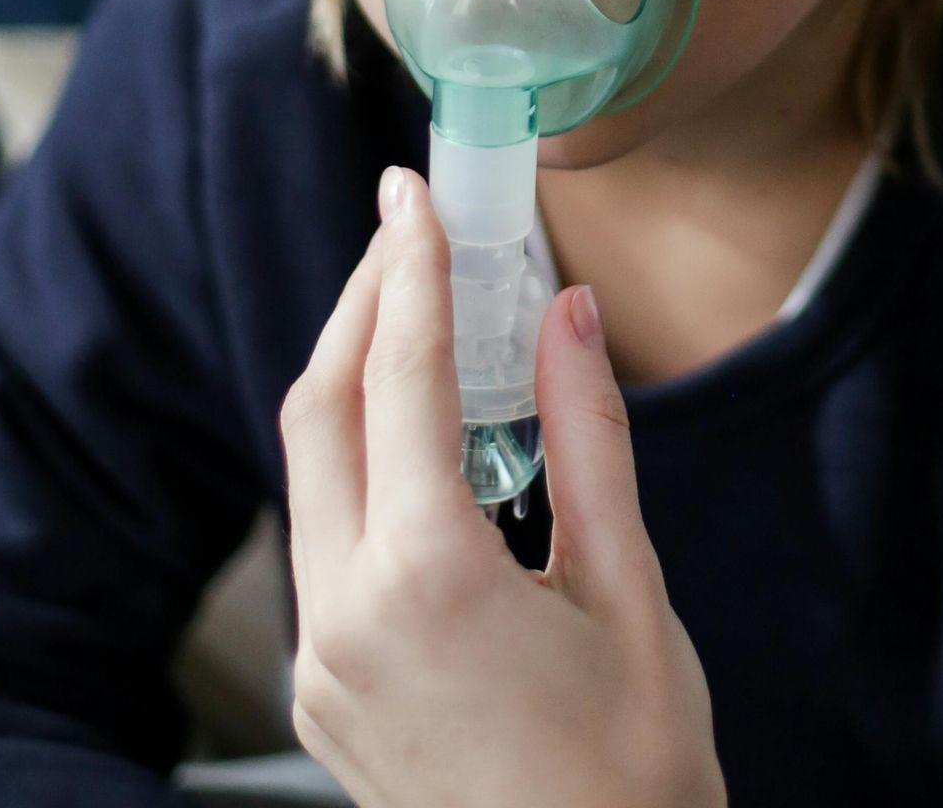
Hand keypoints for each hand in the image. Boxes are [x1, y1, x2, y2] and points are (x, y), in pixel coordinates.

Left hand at [279, 165, 726, 807]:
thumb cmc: (631, 774)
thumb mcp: (627, 590)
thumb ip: (588, 439)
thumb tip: (571, 315)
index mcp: (428, 580)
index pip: (401, 380)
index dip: (409, 270)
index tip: (412, 192)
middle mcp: (346, 616)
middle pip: (322, 410)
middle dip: (363, 304)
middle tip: (409, 230)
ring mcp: (323, 660)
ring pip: (311, 472)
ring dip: (355, 378)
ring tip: (420, 311)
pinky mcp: (325, 688)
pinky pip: (326, 536)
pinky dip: (360, 458)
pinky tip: (419, 432)